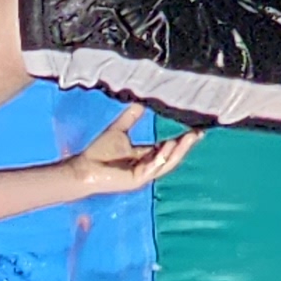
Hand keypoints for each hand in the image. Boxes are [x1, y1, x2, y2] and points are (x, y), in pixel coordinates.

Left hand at [61, 107, 192, 197]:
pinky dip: (160, 158)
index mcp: (145, 157)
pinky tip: (167, 145)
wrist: (82, 168)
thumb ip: (131, 116)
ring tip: (188, 138)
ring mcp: (142, 176)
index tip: (197, 130)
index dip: (182, 140)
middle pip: (172, 157)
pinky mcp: (135, 181)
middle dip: (186, 146)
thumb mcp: (119, 129)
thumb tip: (140, 100)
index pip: (168, 148)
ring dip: (177, 151)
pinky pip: (152, 169)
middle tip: (198, 134)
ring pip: (166, 164)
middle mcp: (146, 167)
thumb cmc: (98, 153)